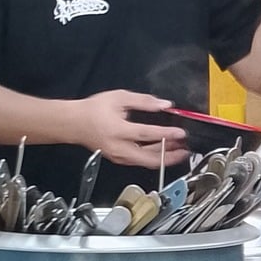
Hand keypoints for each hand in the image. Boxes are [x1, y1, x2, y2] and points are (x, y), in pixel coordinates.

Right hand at [71, 91, 188, 168]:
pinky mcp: (120, 160)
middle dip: (170, 156)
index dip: (166, 134)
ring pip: (147, 162)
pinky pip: (141, 161)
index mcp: (118, 131)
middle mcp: (119, 148)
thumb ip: (143, 101)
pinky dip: (154, 157)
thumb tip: (165, 104)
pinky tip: (165, 151)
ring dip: (165, 157)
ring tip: (180, 150)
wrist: (74, 124)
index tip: (181, 133)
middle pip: (150, 158)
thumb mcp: (119, 98)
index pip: (147, 134)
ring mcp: (119, 157)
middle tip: (186, 149)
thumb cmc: (95, 109)